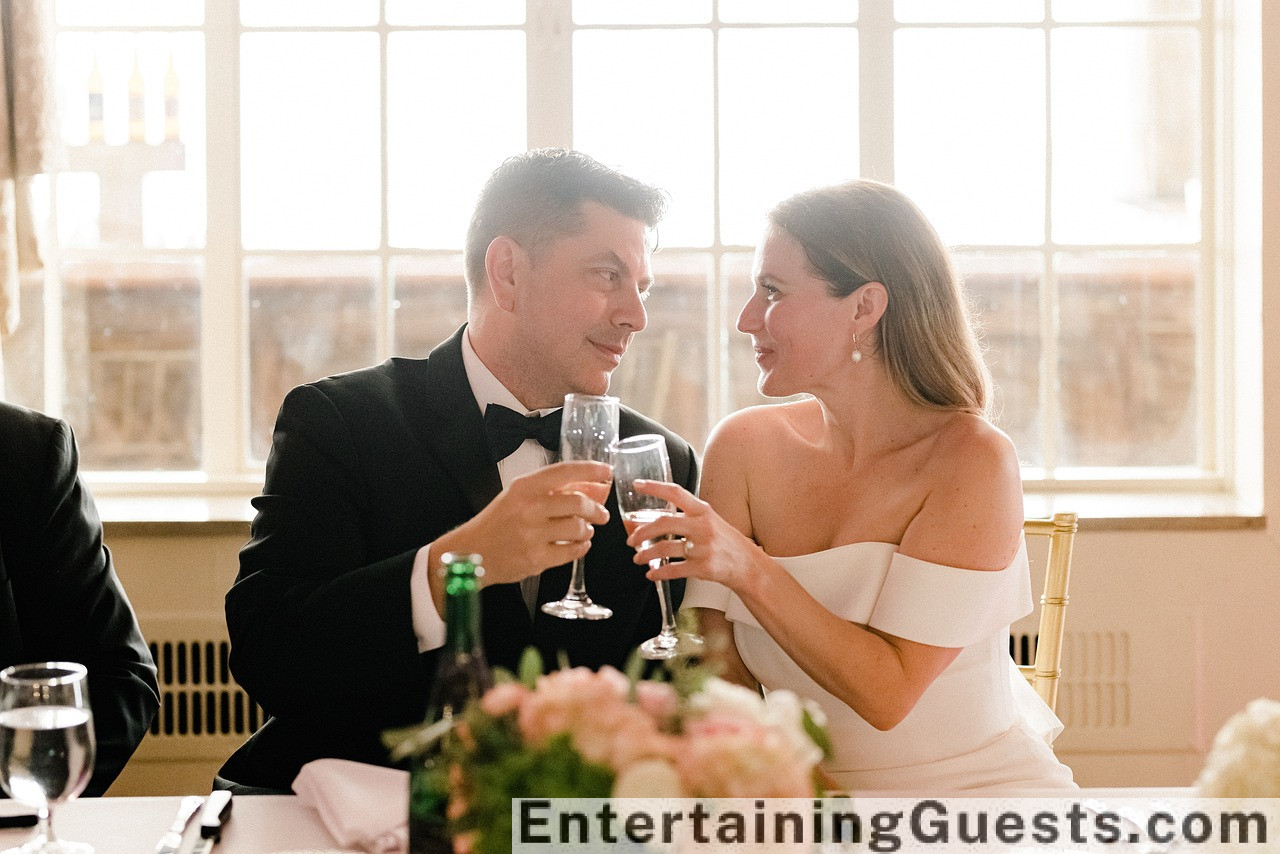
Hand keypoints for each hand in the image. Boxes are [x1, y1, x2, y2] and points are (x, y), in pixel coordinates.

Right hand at [433, 460, 611, 586]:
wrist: (471, 553)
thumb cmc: (497, 522)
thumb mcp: (516, 496)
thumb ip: (548, 490)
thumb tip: (589, 487)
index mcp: (524, 488)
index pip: (564, 471)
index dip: (590, 469)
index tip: (606, 471)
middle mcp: (529, 509)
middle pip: (578, 503)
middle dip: (596, 509)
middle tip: (601, 514)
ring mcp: (532, 535)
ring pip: (578, 528)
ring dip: (587, 530)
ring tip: (584, 531)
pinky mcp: (536, 559)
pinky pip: (572, 552)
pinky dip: (581, 548)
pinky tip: (577, 545)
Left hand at [623, 479, 762, 589]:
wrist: (748, 565)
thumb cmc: (726, 542)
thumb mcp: (710, 521)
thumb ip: (687, 517)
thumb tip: (655, 519)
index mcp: (703, 511)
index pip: (675, 492)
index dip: (654, 487)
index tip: (637, 485)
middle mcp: (702, 526)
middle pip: (663, 523)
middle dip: (641, 532)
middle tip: (631, 539)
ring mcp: (703, 547)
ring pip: (664, 548)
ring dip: (645, 555)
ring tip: (638, 558)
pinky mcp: (703, 567)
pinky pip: (673, 570)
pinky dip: (658, 573)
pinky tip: (651, 574)